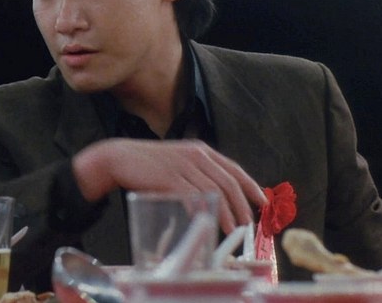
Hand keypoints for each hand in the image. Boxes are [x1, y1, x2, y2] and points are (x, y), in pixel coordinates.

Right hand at [72, 138, 266, 233]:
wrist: (119, 158)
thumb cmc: (148, 165)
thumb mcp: (178, 162)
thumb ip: (197, 174)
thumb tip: (217, 197)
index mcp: (200, 150)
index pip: (234, 169)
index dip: (251, 186)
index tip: (262, 202)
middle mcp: (195, 155)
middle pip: (228, 182)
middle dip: (241, 205)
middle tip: (247, 224)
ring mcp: (182, 166)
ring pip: (213, 192)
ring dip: (225, 213)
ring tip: (231, 229)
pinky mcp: (168, 177)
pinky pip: (192, 196)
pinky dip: (202, 211)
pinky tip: (206, 223)